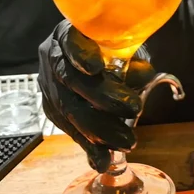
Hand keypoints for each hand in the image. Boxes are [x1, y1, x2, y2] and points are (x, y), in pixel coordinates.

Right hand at [38, 20, 155, 172]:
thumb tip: (144, 73)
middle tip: (134, 108)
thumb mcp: (125, 46)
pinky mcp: (53, 109)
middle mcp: (53, 57)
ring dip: (98, 129)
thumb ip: (133, 58)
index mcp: (68, 33)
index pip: (69, 40)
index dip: (80, 54)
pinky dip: (89, 145)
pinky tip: (103, 160)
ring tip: (127, 141)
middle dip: (102, 98)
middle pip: (70, 79)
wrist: (95, 54)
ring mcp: (49, 85)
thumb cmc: (112, 45)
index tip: (96, 68)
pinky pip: (69, 129)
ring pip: (68, 109)